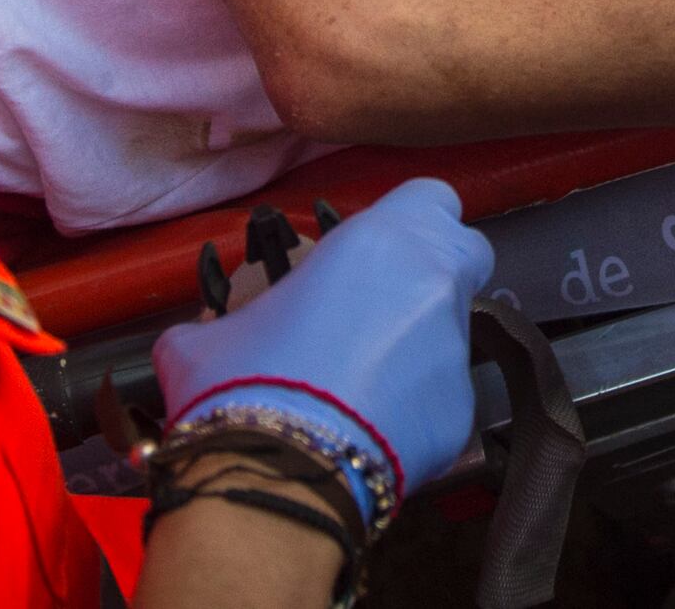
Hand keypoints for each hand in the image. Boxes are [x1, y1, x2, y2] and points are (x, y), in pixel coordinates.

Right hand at [154, 181, 495, 521]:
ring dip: (415, 348)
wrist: (275, 475)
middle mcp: (432, 285)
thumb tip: (211, 336)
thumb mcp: (208, 335)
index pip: (430, 198)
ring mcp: (455, 351)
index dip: (410, 221)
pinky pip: (442, 398)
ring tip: (358, 389)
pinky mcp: (461, 412)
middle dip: (435, 272)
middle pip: (465, 254)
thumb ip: (230, 317)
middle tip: (383, 304)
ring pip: (451, 332)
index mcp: (379, 242)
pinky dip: (414, 409)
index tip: (380, 246)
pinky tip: (367, 432)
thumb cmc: (240, 385)